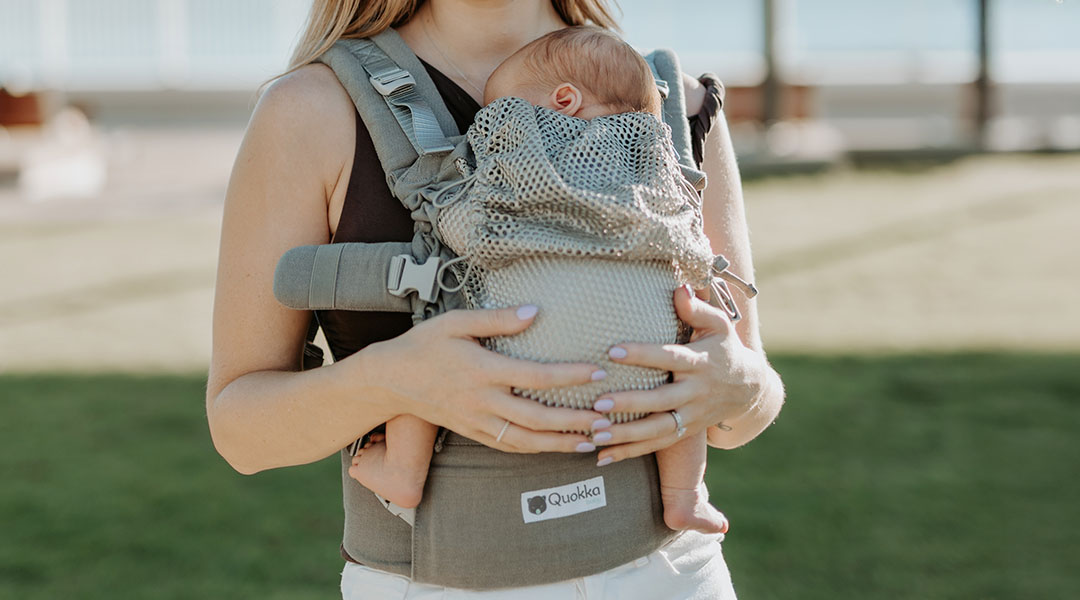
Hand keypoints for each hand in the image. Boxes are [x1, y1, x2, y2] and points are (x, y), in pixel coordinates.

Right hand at [363, 304, 607, 453]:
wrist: (389, 380)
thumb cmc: (425, 344)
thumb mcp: (456, 321)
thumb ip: (497, 318)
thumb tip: (535, 311)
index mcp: (482, 370)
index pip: (535, 376)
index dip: (569, 377)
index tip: (597, 373)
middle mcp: (482, 401)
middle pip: (537, 417)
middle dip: (575, 420)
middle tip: (608, 418)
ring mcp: (477, 422)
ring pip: (526, 440)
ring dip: (561, 443)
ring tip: (592, 441)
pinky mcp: (472, 433)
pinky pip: (509, 446)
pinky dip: (536, 450)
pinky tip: (558, 447)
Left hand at [592, 286, 769, 464]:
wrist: (750, 389)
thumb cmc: (724, 349)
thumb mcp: (719, 324)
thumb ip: (697, 308)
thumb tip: (679, 288)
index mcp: (699, 362)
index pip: (669, 358)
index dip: (643, 355)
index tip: (613, 350)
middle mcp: (695, 392)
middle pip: (661, 400)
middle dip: (630, 403)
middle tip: (598, 403)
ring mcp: (691, 415)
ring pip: (657, 429)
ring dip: (626, 434)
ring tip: (595, 433)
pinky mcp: (685, 432)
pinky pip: (656, 445)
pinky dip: (630, 452)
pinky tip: (602, 456)